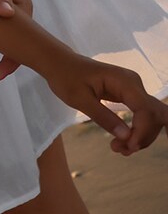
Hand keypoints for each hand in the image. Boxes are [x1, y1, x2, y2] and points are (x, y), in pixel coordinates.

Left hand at [44, 55, 167, 156]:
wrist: (59, 62)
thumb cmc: (65, 77)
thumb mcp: (79, 99)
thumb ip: (103, 117)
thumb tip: (126, 137)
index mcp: (124, 81)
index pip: (146, 109)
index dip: (142, 131)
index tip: (128, 146)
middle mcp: (134, 84)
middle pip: (154, 114)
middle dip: (144, 136)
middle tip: (122, 150)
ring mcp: (134, 89)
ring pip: (151, 117)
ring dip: (141, 136)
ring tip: (120, 148)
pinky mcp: (130, 95)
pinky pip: (142, 115)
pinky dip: (137, 130)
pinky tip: (125, 141)